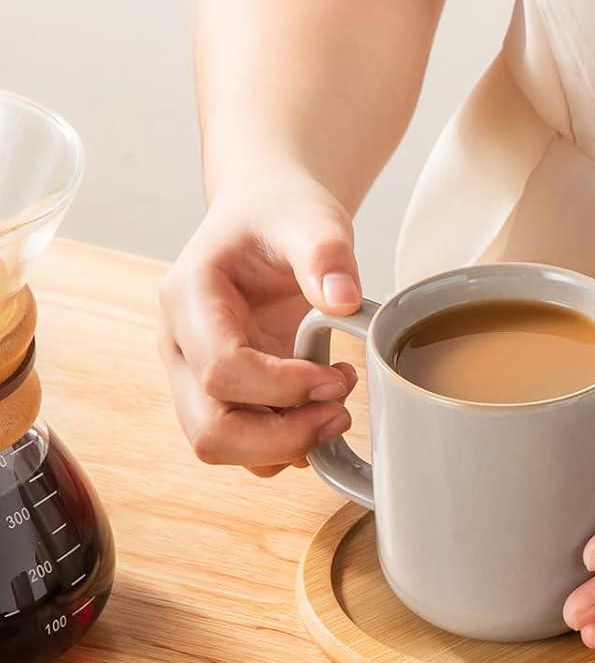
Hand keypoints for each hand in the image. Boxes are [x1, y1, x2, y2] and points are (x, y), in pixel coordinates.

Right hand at [159, 166, 362, 475]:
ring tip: (337, 407)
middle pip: (210, 431)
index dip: (284, 387)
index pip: (221, 370)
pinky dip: (290, 443)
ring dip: (288, 445)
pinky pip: (248, 445)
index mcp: (190, 298)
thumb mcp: (310, 218)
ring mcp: (198, 375)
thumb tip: (343, 299)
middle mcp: (182, 345)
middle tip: (339, 414)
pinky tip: (323, 406)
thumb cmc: (282, 215)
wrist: (270, 215)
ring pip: (225, 448)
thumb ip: (325, 253)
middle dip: (282, 437)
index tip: (335, 376)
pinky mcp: (226, 394)